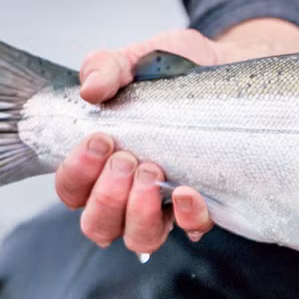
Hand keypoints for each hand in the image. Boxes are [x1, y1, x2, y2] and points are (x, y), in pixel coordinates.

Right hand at [55, 18, 298, 252]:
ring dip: (139, 213)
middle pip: (98, 226)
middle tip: (129, 160)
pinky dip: (186, 217)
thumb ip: (106, 67)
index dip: (76, 174)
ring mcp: (166, 204)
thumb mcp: (136, 59)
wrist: (227, 67)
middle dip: (107, 196)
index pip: (71, 190)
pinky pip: (191, 229)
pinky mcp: (205, 204)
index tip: (100, 140)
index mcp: (102, 164)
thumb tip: (90, 89)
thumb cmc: (173, 72)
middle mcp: (129, 193)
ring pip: (138, 240)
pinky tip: (188, 191)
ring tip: (153, 173)